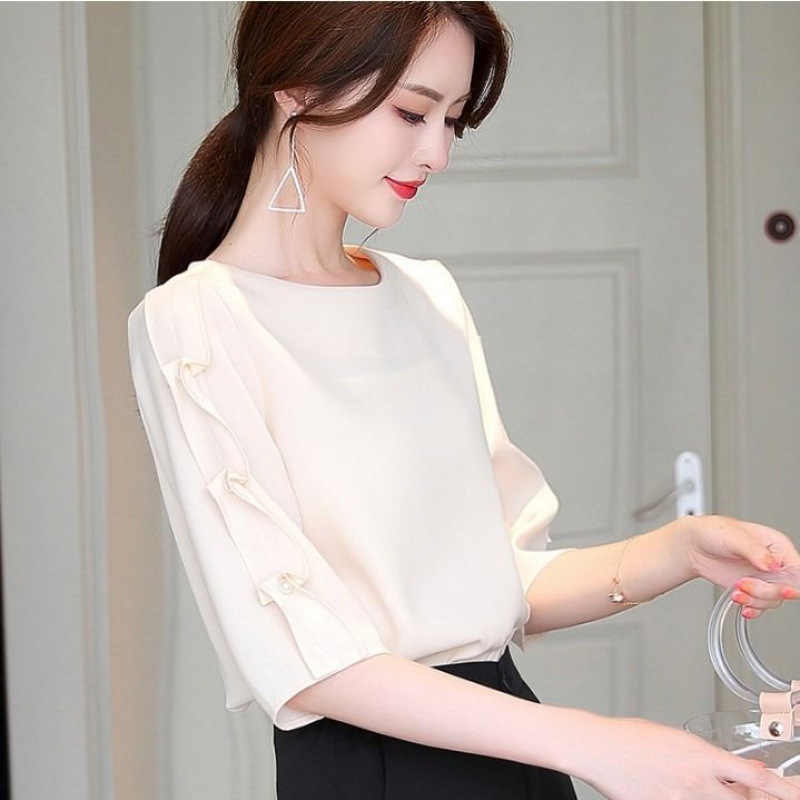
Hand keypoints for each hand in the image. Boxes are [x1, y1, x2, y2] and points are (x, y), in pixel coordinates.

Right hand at [577, 714, 799, 799]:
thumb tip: (745, 769)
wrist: (599, 748)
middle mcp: (698, 783)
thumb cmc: (631, 737)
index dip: (786, 791)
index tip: (797, 795)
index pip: (758, 780)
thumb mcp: (677, 738)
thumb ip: (714, 757)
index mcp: (702, 757)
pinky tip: (680, 791)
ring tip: (707, 789)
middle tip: (751, 795)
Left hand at [677, 515, 799, 618]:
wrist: (693, 546)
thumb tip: (773, 564)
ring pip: (774, 599)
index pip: (798, 568)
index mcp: (777, 546)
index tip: (784, 589)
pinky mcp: (752, 590)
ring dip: (754, 599)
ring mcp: (764, 578)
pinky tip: (742, 605)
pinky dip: (752, 608)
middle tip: (743, 584)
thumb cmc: (713, 532)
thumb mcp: (735, 536)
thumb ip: (755, 551)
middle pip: (787, 588)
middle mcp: (774, 564)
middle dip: (765, 590)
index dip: (794, 582)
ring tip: (735, 589)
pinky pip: (762, 606)